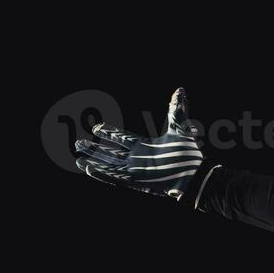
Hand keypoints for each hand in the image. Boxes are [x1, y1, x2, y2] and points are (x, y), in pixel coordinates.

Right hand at [75, 88, 206, 201]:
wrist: (196, 174)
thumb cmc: (189, 154)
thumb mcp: (181, 128)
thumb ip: (177, 110)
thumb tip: (180, 90)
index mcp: (145, 146)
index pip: (122, 138)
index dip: (109, 133)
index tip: (97, 127)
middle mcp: (138, 159)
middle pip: (110, 153)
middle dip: (94, 149)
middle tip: (78, 143)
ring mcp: (137, 171)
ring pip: (109, 165)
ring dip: (94, 161)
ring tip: (77, 158)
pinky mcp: (138, 182)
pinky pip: (116, 178)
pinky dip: (102, 174)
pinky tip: (88, 170)